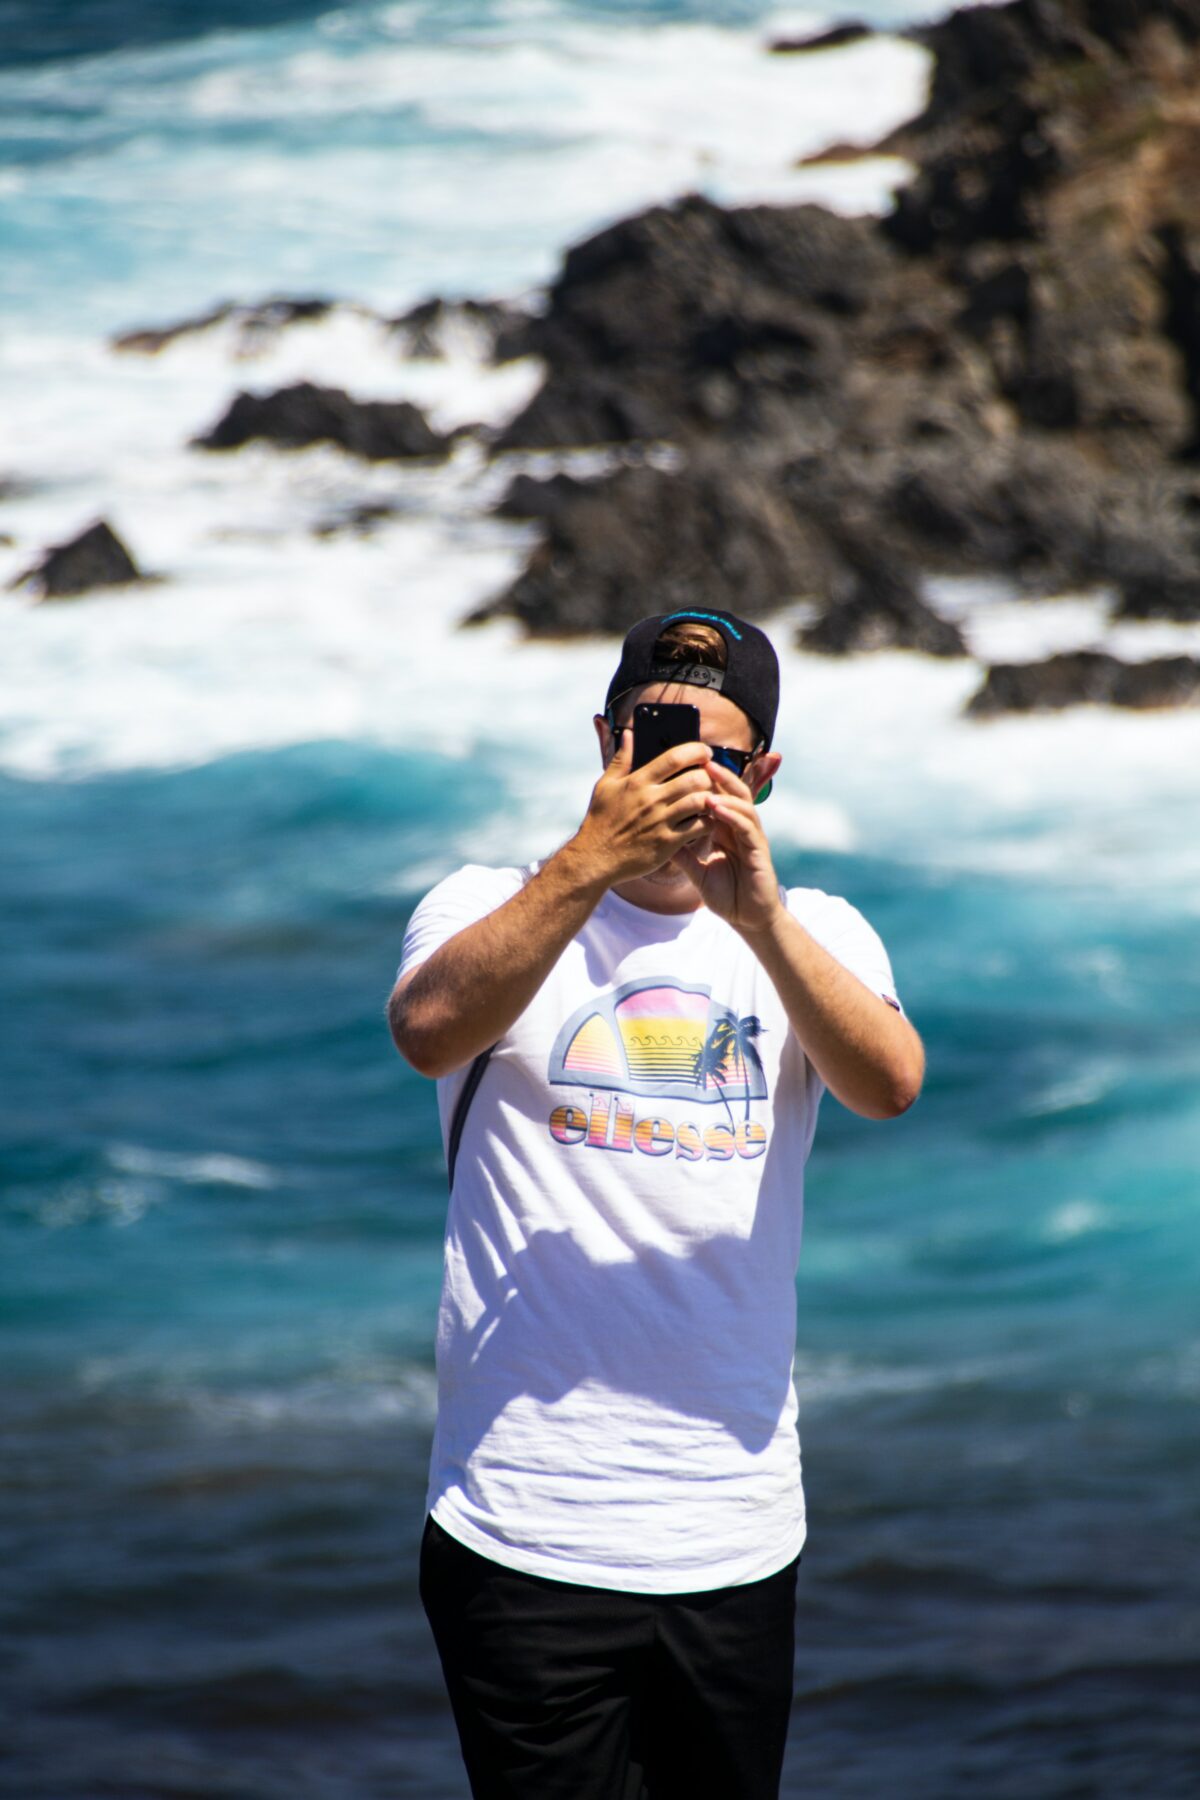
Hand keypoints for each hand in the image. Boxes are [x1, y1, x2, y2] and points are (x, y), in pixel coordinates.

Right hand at [571, 726, 714, 886]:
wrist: (595, 858)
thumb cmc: (600, 820)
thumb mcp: (605, 786)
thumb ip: (620, 759)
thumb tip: (629, 734)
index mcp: (638, 782)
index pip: (674, 757)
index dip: (696, 750)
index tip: (705, 752)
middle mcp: (651, 800)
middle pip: (694, 778)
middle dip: (708, 775)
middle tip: (711, 778)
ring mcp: (661, 822)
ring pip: (700, 802)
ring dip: (711, 798)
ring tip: (711, 798)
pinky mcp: (667, 843)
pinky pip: (699, 827)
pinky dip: (709, 822)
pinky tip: (706, 820)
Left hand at [676, 760, 782, 931]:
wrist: (747, 919)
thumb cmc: (725, 894)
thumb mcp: (696, 871)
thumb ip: (682, 853)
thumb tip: (658, 838)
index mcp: (726, 830)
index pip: (717, 797)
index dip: (703, 782)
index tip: (683, 768)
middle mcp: (740, 829)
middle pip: (731, 792)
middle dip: (716, 775)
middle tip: (697, 758)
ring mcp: (752, 837)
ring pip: (741, 803)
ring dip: (723, 789)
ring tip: (705, 777)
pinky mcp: (759, 850)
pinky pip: (747, 826)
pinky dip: (732, 814)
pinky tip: (716, 807)